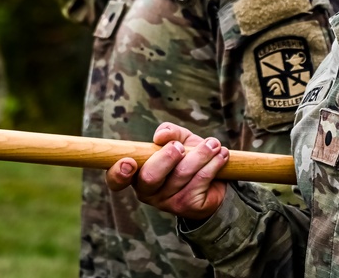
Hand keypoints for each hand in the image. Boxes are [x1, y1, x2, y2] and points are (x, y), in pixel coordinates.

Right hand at [105, 123, 228, 220]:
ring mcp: (167, 202)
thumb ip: (169, 132)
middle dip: (167, 157)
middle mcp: (147, 191)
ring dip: (201, 154)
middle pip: (151, 176)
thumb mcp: (179, 139)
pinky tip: (222, 156)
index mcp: (137, 174)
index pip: (117, 179)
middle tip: (180, 146)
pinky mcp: (187, 207)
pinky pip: (200, 181)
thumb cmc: (189, 157)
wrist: (214, 181)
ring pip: (181, 175)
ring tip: (214, 143)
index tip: (129, 161)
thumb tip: (160, 136)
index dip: (118, 172)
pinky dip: (213, 164)